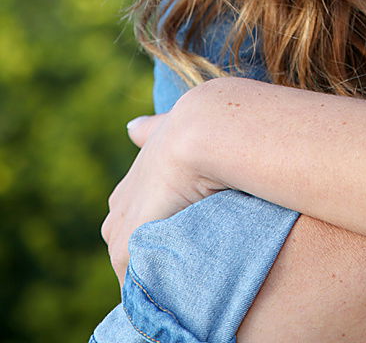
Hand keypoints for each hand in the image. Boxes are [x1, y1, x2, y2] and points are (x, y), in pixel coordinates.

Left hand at [101, 99, 225, 285]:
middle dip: (149, 260)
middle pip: (127, 249)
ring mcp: (118, 229)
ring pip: (132, 267)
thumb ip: (149, 131)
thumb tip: (132, 127)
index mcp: (127, 188)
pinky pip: (136, 281)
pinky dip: (155, 288)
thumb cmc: (191, 129)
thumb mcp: (164, 130)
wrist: (195, 134)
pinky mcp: (125, 247)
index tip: (174, 243)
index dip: (153, 236)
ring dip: (154, 278)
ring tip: (183, 285)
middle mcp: (117, 209)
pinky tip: (178, 291)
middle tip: (183, 267)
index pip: (132, 223)